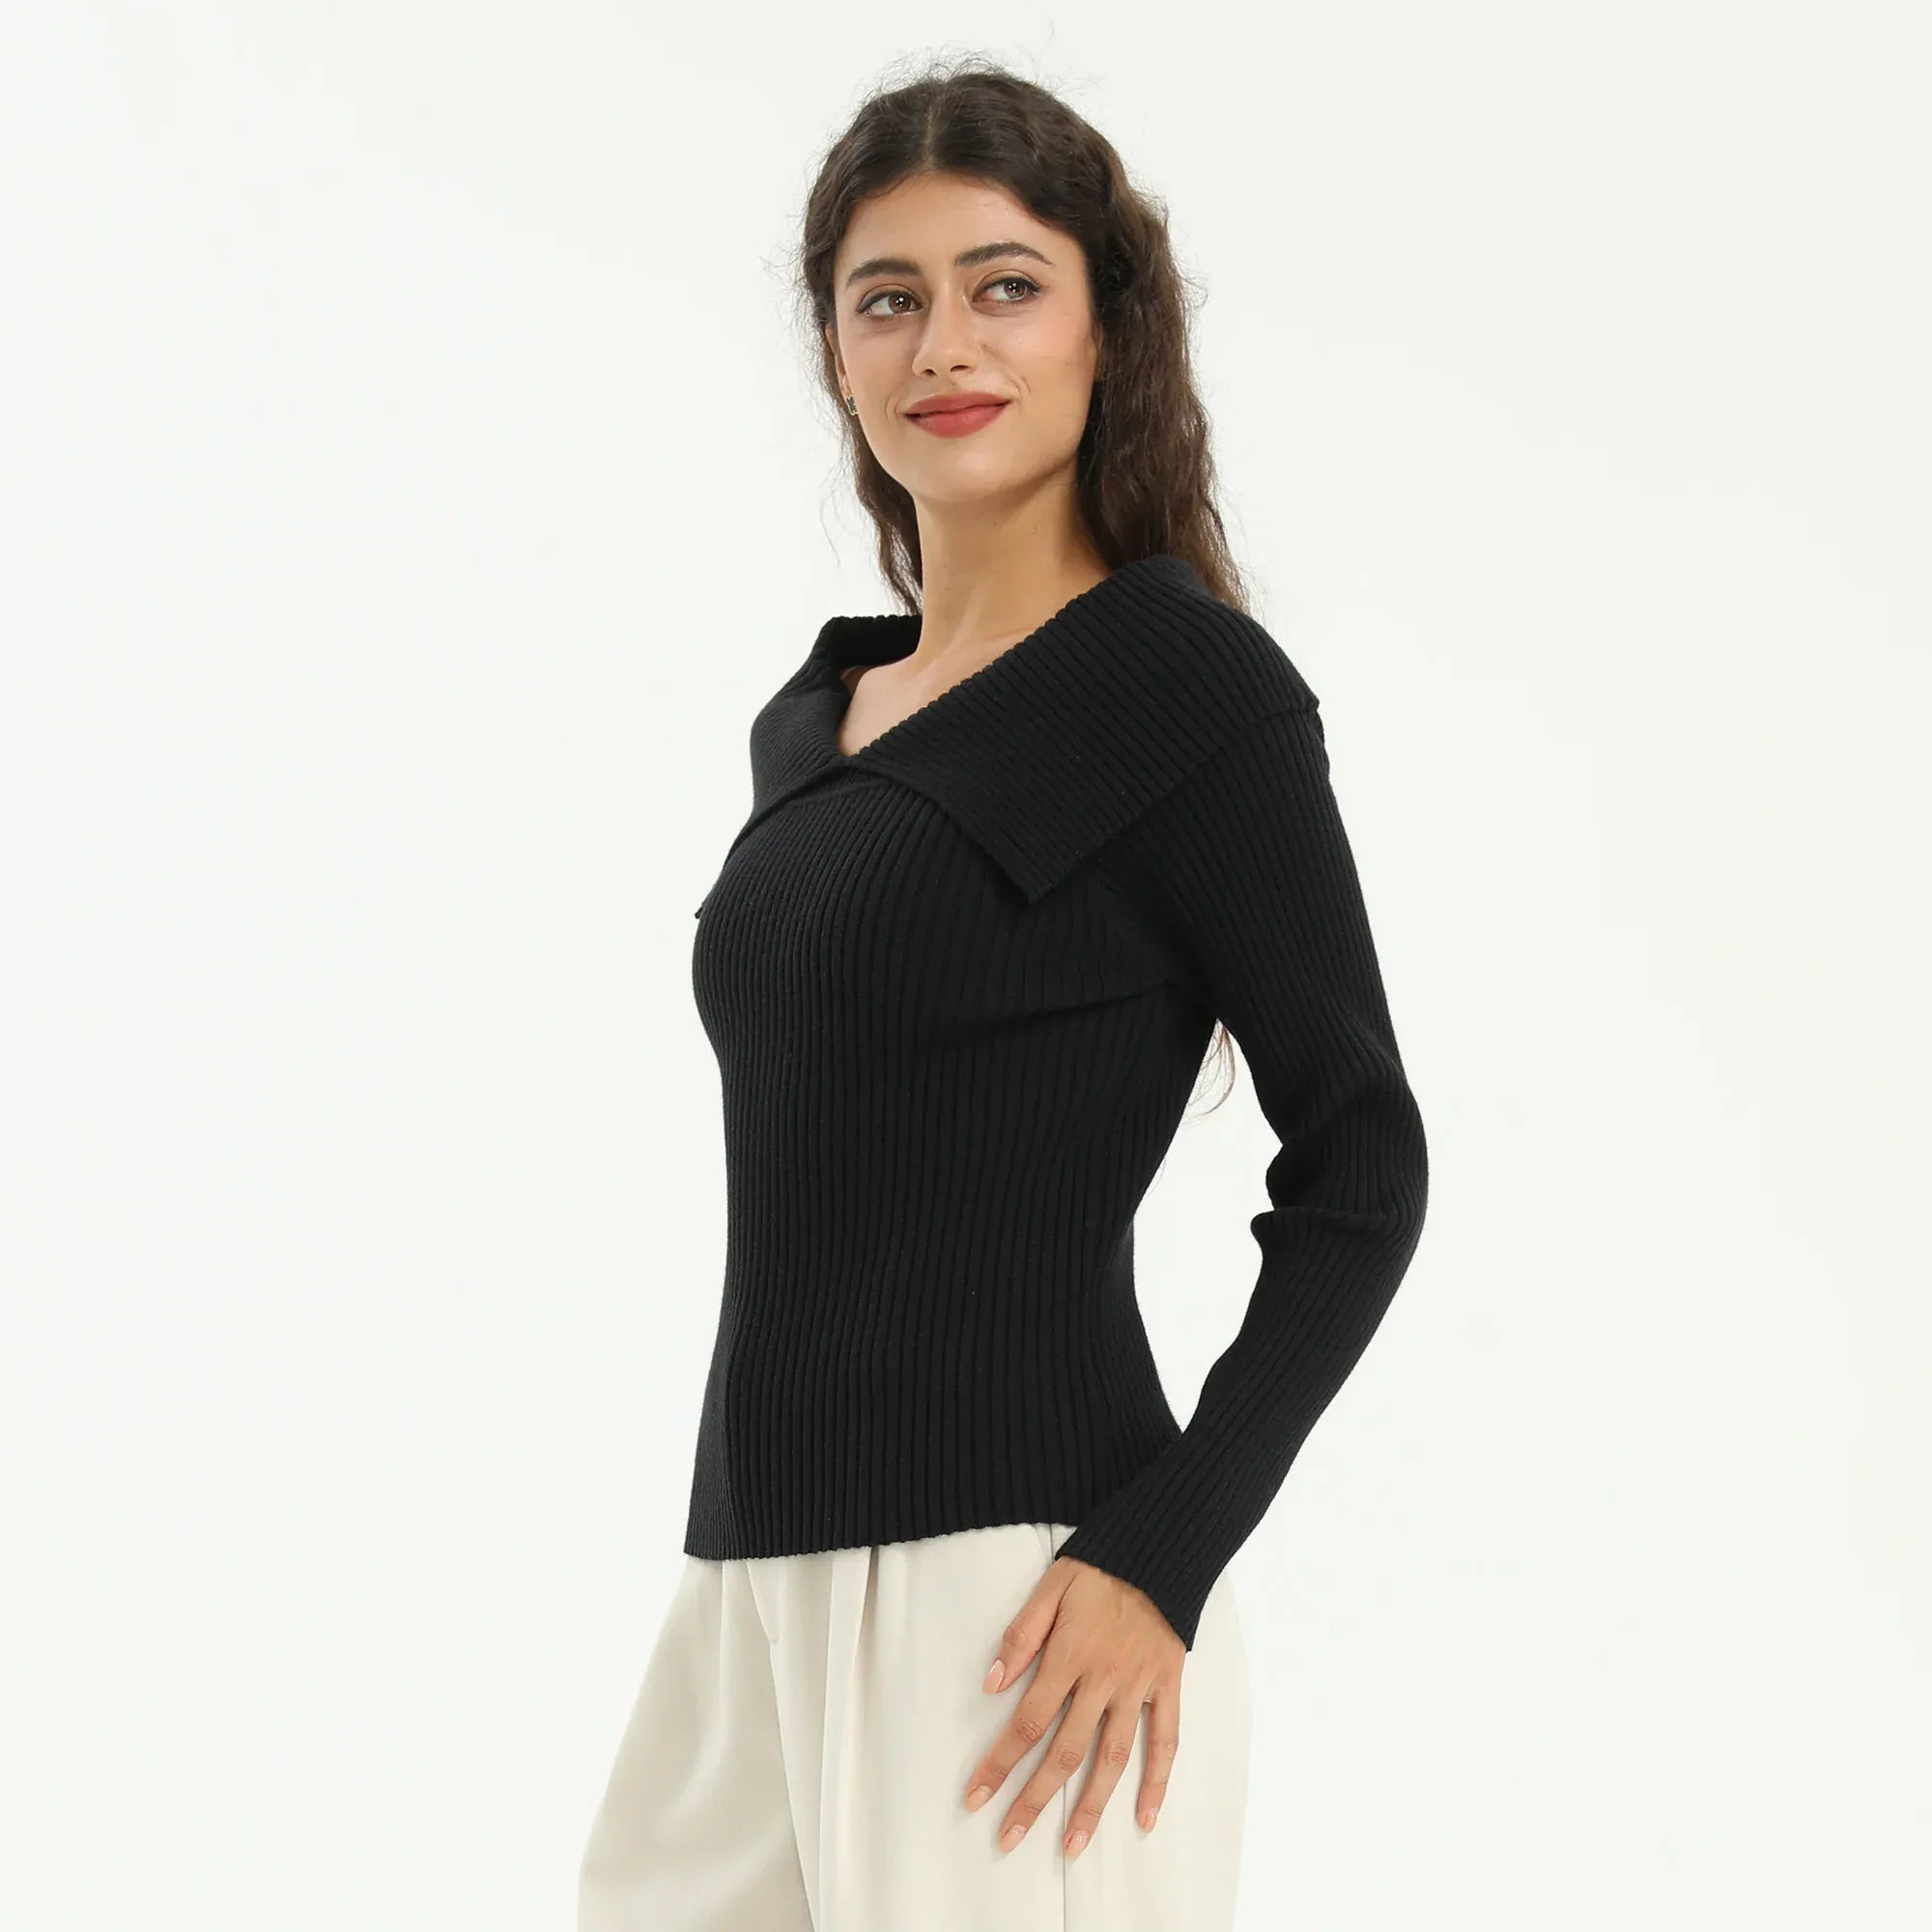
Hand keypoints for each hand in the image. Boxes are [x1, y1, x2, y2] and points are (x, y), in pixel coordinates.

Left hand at [960, 1551, 1183, 1859]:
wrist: (1160, 1547)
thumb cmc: (1099, 1565)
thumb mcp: (1051, 1586)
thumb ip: (1021, 1635)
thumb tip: (990, 1684)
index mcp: (1070, 1656)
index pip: (1028, 1722)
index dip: (1000, 1762)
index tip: (976, 1796)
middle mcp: (1103, 1680)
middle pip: (1065, 1752)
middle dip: (1034, 1799)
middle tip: (1008, 1838)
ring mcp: (1138, 1687)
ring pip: (1112, 1758)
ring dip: (1090, 1806)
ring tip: (1070, 1846)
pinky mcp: (1167, 1686)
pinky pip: (1165, 1741)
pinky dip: (1157, 1782)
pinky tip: (1144, 1817)